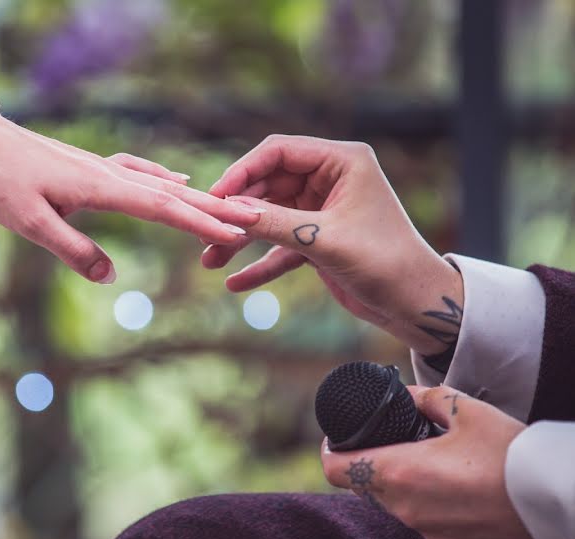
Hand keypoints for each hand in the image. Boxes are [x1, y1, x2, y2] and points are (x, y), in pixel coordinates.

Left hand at [0, 60, 261, 283]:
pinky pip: (141, 172)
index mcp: (101, 187)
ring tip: (231, 206)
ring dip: (198, 196)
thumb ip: (71, 248)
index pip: (162, 208)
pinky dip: (166, 178)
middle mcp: (110, 173)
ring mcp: (103, 167)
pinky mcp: (93, 167)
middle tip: (255, 220)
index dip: (200, 223)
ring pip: (161, 182)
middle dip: (214, 208)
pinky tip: (178, 178)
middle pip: (173, 192)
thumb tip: (110, 276)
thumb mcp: (29, 222)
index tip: (235, 234)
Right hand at [202, 135, 462, 356]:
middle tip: (205, 231)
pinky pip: (279, 246)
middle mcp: (330, 179)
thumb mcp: (325, 241)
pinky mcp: (317, 239)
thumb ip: (276, 224)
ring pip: (268, 217)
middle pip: (267, 184)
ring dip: (240, 238)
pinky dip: (258, 263)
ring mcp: (321, 210)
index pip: (279, 152)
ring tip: (210, 260)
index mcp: (342, 161)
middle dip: (237, 210)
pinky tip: (235, 282)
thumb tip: (228, 213)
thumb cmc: (385, 263)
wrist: (415, 305)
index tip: (216, 196)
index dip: (242, 171)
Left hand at [321, 385, 537, 538]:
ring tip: (427, 459)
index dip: (331, 450)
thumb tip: (403, 396)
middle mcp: (404, 507)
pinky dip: (423, 500)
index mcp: (399, 472)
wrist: (556, 503)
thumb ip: (425, 399)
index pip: (335, 469)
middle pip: (364, 485)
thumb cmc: (511, 456)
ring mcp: (425, 530)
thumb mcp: (467, 410)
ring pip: (391, 504)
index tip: (339, 436)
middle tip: (390, 440)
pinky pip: (419, 519)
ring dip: (399, 482)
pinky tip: (450, 483)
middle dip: (371, 462)